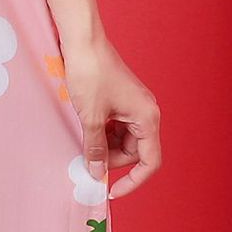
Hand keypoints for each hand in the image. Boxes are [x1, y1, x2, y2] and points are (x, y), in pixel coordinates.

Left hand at [62, 34, 161, 198]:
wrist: (82, 40)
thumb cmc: (90, 73)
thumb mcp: (91, 117)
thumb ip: (95, 148)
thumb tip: (95, 173)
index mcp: (148, 117)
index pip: (149, 162)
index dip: (133, 181)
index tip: (111, 191)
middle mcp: (146, 112)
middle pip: (134, 151)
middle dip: (111, 160)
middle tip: (87, 162)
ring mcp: (133, 105)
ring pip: (123, 139)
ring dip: (105, 147)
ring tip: (83, 145)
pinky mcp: (120, 99)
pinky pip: (116, 126)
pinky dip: (102, 133)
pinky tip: (85, 132)